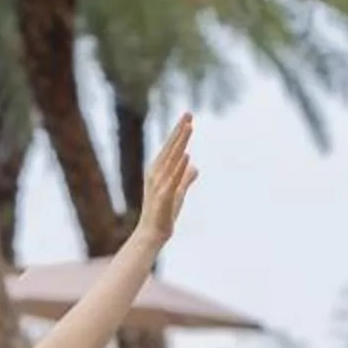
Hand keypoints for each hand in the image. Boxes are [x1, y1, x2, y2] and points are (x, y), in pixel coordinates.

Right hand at [133, 113, 198, 245]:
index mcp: (158, 171)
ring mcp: (159, 183)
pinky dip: (179, 166)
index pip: (171, 148)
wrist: (153, 233)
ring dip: (180, 142)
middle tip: (189, 113)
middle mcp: (156, 173)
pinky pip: (172, 178)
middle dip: (180, 130)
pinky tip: (185, 155)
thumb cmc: (164, 213)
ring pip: (172, 158)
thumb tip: (195, 166)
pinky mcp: (164, 195)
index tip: (188, 118)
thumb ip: (186, 178)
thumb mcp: (179, 192)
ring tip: (189, 127)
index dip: (179, 133)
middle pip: (170, 147)